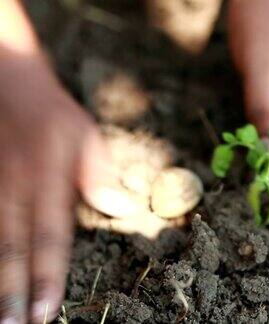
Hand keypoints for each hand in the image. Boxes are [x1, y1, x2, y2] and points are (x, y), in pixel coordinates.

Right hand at [0, 59, 116, 322]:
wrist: (8, 83)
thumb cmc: (54, 115)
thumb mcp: (86, 135)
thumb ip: (98, 174)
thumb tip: (120, 208)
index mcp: (46, 178)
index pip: (49, 235)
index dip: (48, 274)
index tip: (47, 309)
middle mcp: (14, 187)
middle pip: (14, 247)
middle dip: (14, 291)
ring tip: (0, 316)